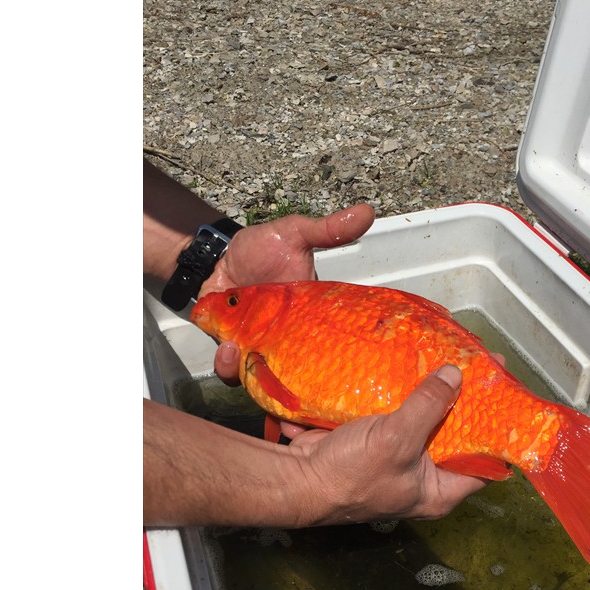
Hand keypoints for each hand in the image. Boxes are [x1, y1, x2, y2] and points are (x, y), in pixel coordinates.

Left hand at [203, 203, 375, 383]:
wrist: (221, 255)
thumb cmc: (261, 248)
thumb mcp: (295, 234)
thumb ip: (327, 230)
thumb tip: (368, 211)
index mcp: (307, 319)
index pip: (327, 349)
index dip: (331, 362)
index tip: (328, 361)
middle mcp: (285, 340)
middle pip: (295, 373)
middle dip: (290, 379)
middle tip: (282, 364)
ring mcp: (258, 347)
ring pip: (260, 376)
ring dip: (250, 372)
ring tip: (241, 352)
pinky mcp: (231, 348)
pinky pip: (232, 369)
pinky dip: (229, 366)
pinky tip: (227, 348)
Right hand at [286, 365, 487, 524]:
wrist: (295, 478)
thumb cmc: (349, 475)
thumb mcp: (397, 440)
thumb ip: (428, 406)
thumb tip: (455, 374)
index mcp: (438, 490)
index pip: (484, 462)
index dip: (497, 431)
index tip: (503, 395)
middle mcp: (423, 477)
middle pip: (455, 435)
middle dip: (461, 402)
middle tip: (474, 366)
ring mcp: (399, 457)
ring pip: (425, 420)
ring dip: (430, 392)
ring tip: (447, 357)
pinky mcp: (376, 440)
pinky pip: (397, 412)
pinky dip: (402, 392)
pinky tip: (412, 365)